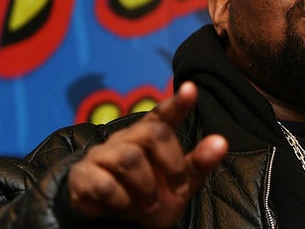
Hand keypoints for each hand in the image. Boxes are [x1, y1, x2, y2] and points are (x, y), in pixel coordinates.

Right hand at [67, 81, 227, 227]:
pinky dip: (120, 201)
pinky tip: (123, 206)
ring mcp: (102, 154)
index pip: (163, 114)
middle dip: (171, 164)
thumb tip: (222, 141)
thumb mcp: (180, 185)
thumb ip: (200, 163)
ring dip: (146, 187)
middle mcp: (127, 138)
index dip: (177, 102)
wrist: (111, 223)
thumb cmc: (150, 197)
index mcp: (151, 135)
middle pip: (153, 134)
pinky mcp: (82, 174)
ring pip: (129, 158)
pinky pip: (104, 183)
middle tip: (175, 189)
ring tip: (148, 204)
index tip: (190, 89)